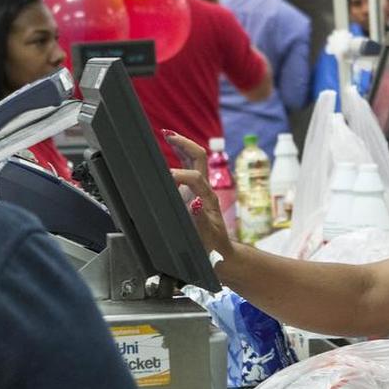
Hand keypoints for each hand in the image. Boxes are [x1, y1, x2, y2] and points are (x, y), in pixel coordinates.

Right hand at [165, 132, 234, 259]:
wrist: (221, 254)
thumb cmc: (212, 247)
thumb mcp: (206, 237)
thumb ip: (199, 220)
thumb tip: (193, 202)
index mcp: (208, 199)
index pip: (195, 177)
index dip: (180, 174)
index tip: (167, 177)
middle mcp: (205, 190)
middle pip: (199, 158)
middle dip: (184, 144)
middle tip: (167, 134)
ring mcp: (201, 189)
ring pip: (194, 160)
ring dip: (181, 146)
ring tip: (167, 135)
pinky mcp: (196, 192)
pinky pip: (189, 168)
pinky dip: (179, 156)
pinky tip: (169, 150)